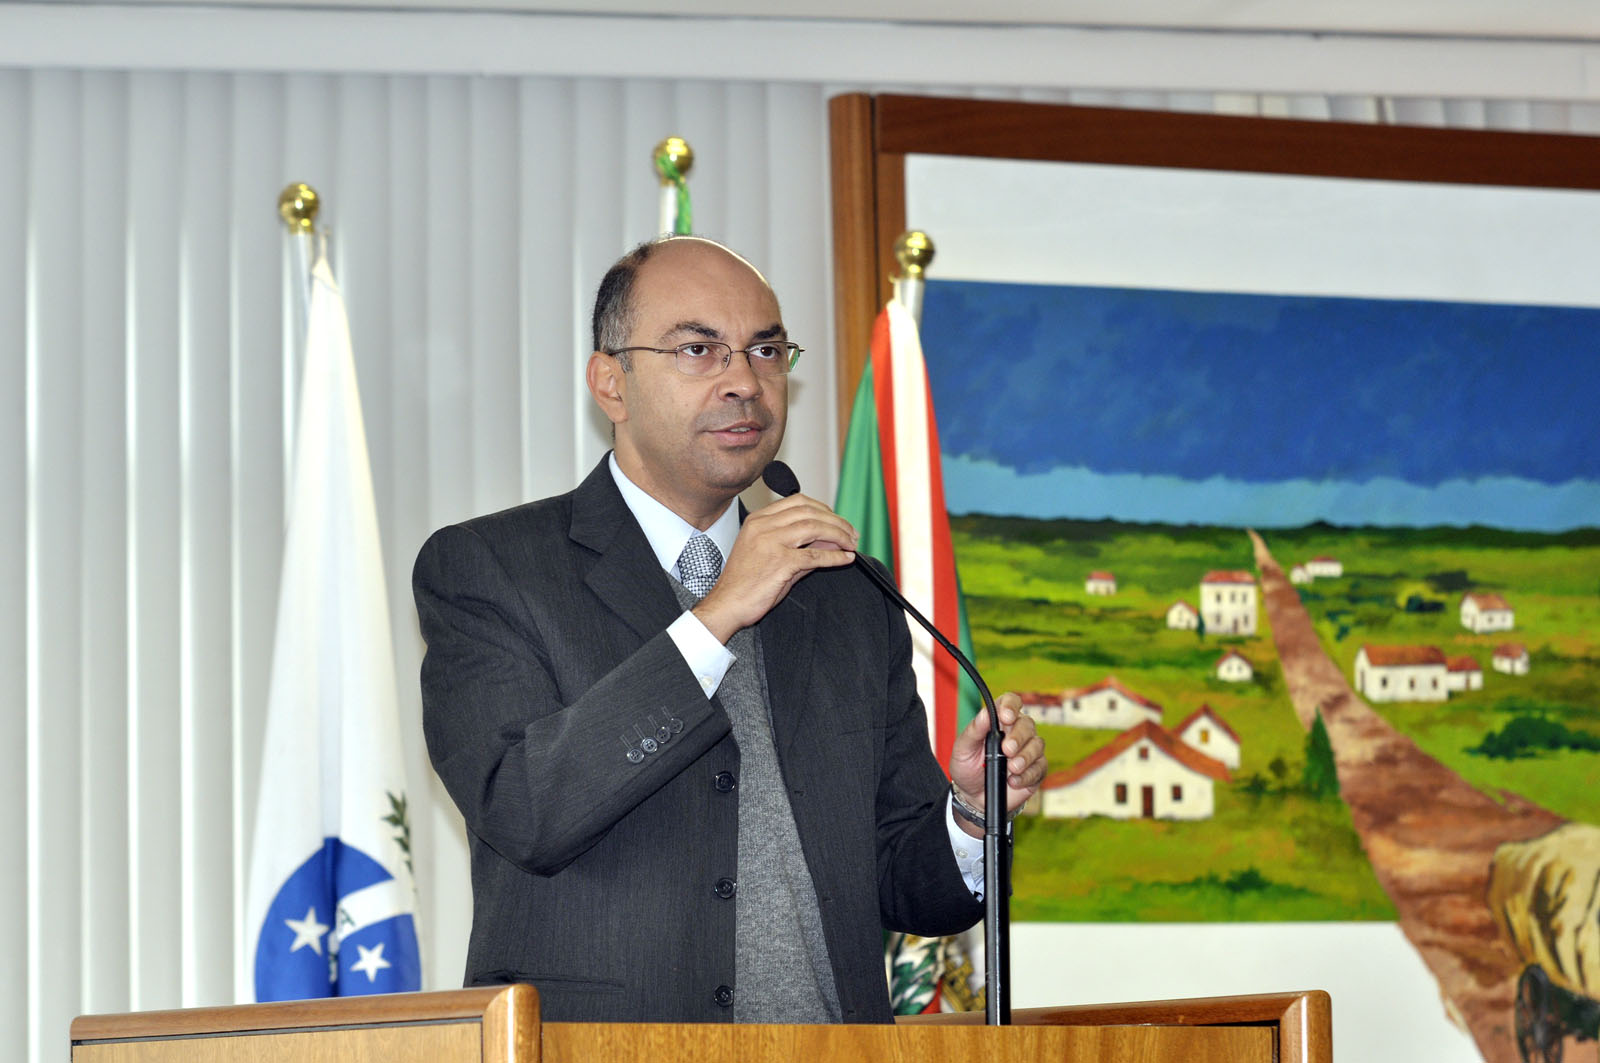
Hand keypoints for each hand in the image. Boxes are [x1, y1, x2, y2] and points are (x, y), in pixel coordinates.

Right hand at [692, 493, 857, 641]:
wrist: (727, 604)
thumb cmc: (745, 582)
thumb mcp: (770, 554)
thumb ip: (801, 545)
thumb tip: (831, 541)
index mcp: (758, 519)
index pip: (798, 501)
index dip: (823, 508)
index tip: (837, 520)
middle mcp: (764, 526)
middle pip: (810, 512)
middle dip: (836, 521)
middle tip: (852, 533)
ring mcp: (771, 542)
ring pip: (815, 528)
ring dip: (839, 535)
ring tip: (851, 544)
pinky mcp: (780, 563)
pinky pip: (815, 556)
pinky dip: (835, 557)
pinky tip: (846, 559)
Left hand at [948, 693, 1046, 837]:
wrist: (973, 797)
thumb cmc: (967, 769)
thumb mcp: (963, 749)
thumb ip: (974, 731)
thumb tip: (985, 713)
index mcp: (998, 722)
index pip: (1011, 702)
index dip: (1011, 705)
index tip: (1006, 717)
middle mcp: (1016, 733)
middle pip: (1027, 723)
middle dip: (1018, 737)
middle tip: (1007, 750)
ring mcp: (1028, 751)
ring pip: (1037, 744)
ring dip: (1025, 756)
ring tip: (1011, 768)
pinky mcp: (1036, 770)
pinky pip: (1040, 767)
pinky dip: (1027, 775)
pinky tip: (1013, 781)